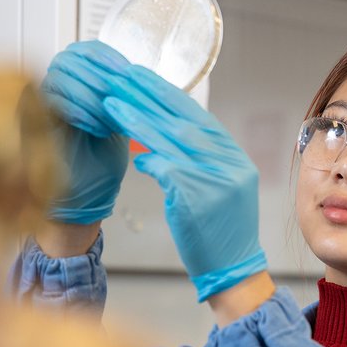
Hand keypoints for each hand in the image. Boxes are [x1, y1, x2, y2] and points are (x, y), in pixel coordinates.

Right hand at [39, 41, 130, 223]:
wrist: (86, 201)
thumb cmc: (101, 166)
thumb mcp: (119, 123)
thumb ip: (120, 96)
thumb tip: (133, 69)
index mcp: (78, 85)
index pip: (85, 50)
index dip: (104, 55)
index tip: (125, 70)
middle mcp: (55, 90)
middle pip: (69, 58)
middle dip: (98, 75)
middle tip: (117, 97)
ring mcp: (39, 105)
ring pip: (59, 76)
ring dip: (89, 94)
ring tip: (108, 119)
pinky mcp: (29, 122)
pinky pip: (48, 100)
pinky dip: (76, 109)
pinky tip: (95, 126)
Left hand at [101, 65, 267, 301]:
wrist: (233, 270)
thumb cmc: (219, 233)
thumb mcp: (219, 188)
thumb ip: (198, 161)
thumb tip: (160, 139)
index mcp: (235, 157)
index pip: (198, 117)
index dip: (168, 95)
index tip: (143, 78)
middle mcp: (229, 164)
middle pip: (184, 120)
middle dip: (150, 96)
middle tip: (123, 77)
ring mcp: (215, 179)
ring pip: (171, 139)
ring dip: (138, 119)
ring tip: (112, 103)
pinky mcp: (196, 197)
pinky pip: (165, 168)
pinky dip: (148, 158)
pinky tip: (130, 151)